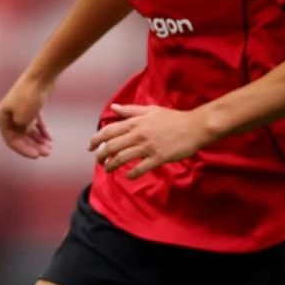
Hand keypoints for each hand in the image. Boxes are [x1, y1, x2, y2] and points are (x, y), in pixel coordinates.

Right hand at [0, 75, 53, 158]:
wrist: (41, 76)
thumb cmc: (29, 96)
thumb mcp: (23, 119)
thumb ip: (22, 132)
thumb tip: (24, 136)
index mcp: (1, 117)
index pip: (11, 140)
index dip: (24, 150)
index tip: (37, 156)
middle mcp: (8, 114)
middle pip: (20, 136)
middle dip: (33, 146)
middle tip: (47, 153)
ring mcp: (20, 110)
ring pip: (28, 130)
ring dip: (38, 140)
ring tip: (49, 148)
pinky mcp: (30, 106)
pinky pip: (35, 122)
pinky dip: (42, 130)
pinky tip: (49, 138)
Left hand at [88, 103, 208, 178]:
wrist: (194, 127)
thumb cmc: (172, 118)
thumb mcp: (150, 110)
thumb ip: (130, 110)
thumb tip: (113, 108)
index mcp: (136, 122)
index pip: (109, 131)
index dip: (96, 139)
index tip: (90, 146)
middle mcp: (138, 134)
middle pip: (112, 146)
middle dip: (101, 155)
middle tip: (98, 160)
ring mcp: (148, 146)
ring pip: (122, 158)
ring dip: (112, 165)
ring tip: (108, 169)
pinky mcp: (158, 158)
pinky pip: (140, 168)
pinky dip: (131, 173)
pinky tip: (128, 175)